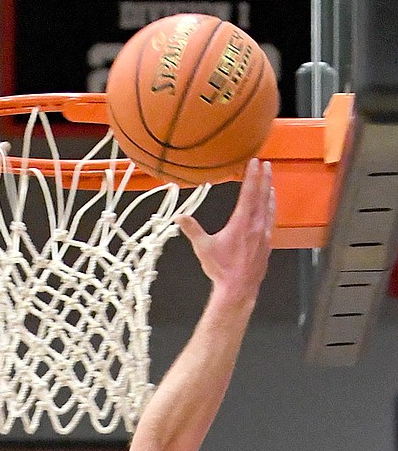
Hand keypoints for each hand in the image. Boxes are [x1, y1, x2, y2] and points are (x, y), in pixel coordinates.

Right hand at [178, 157, 274, 304]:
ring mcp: (264, 234)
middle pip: (263, 196)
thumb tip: (178, 217)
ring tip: (270, 182)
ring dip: (269, 193)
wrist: (239, 289)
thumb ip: (192, 230)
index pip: (248, 193)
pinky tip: (270, 208)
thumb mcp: (203, 248)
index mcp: (241, 222)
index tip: (255, 162)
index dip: (252, 175)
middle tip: (266, 165)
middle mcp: (256, 225)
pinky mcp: (267, 244)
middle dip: (264, 179)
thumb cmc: (221, 269)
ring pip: (269, 208)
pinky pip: (270, 220)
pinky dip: (271, 209)